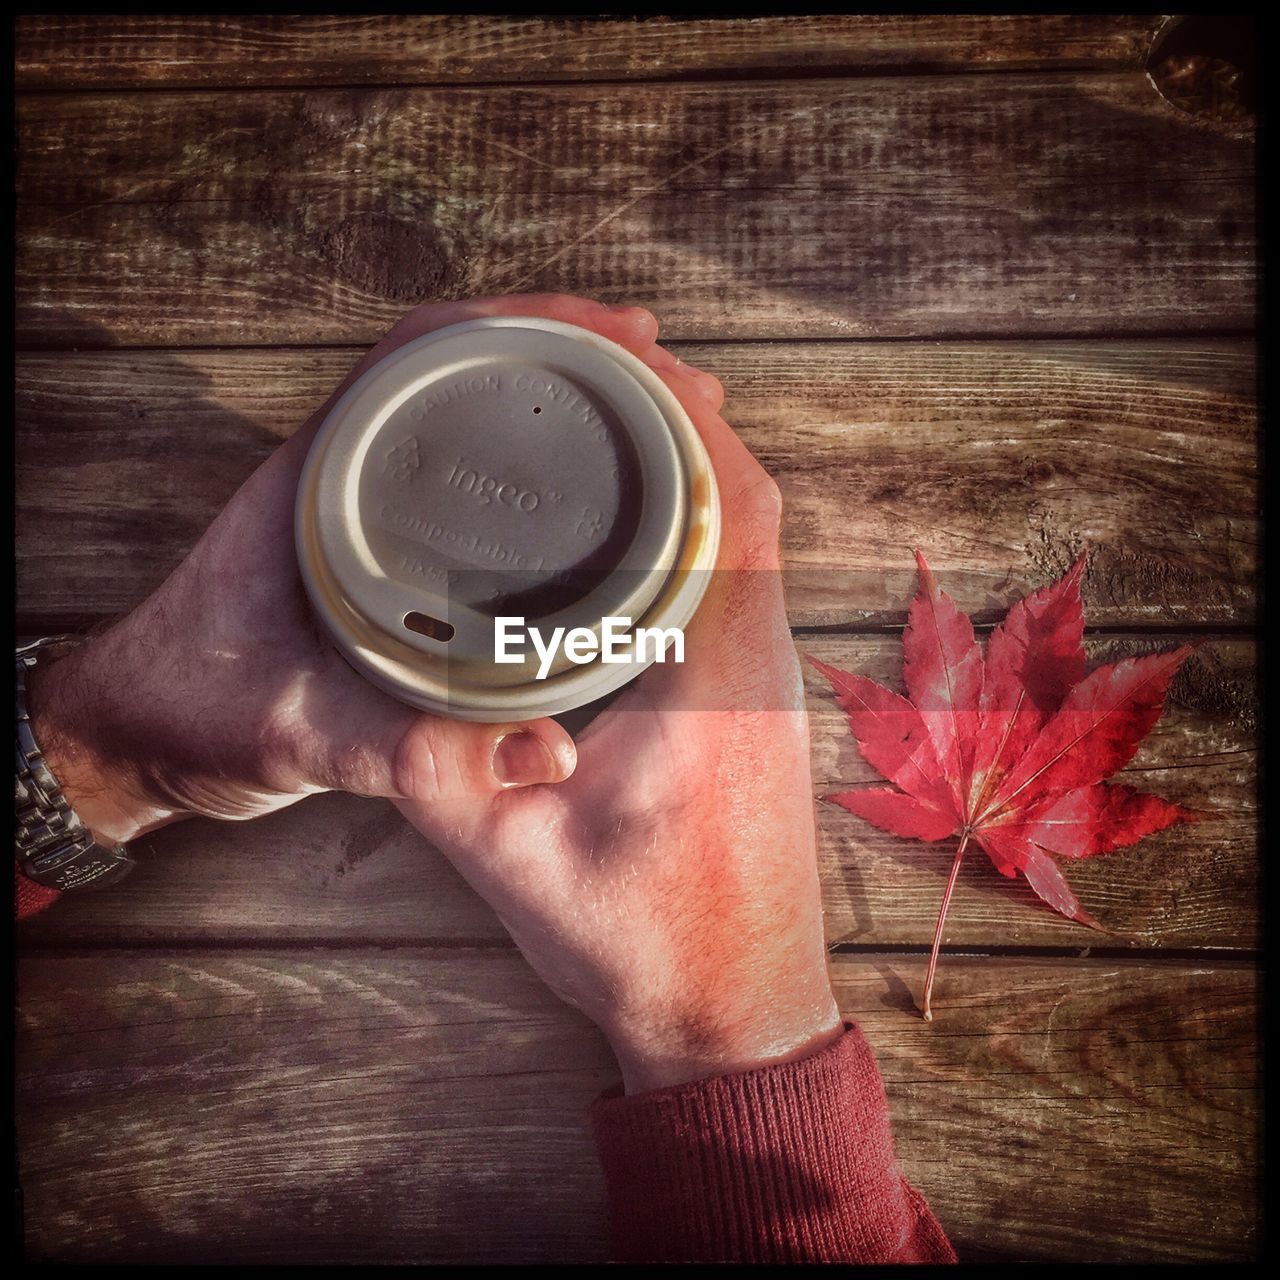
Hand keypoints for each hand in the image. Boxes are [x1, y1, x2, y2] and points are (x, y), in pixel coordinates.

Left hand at [25, 294, 695, 841]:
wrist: (142, 736)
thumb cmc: (195, 713)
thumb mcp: (303, 732)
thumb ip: (411, 748)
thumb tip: (547, 754)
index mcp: (317, 476)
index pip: (428, 351)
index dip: (532, 323)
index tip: (620, 335)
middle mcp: (346, 472)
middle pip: (474, 371)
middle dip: (582, 358)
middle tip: (676, 382)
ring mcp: (369, 507)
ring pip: (478, 423)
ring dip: (568, 406)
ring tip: (660, 415)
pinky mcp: (387, 550)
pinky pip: (477, 486)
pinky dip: (542, 471)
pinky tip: (594, 498)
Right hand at [395, 370, 842, 1092]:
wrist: (736, 1013)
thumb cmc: (645, 948)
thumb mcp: (510, 863)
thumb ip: (436, 772)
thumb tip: (378, 693)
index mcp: (712, 679)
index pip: (730, 502)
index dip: (685, 413)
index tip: (625, 353)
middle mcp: (759, 662)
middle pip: (747, 493)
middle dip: (684, 413)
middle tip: (600, 362)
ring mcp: (769, 680)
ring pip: (751, 531)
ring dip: (696, 464)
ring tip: (612, 419)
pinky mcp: (757, 699)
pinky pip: (740, 574)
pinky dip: (698, 521)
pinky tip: (634, 523)